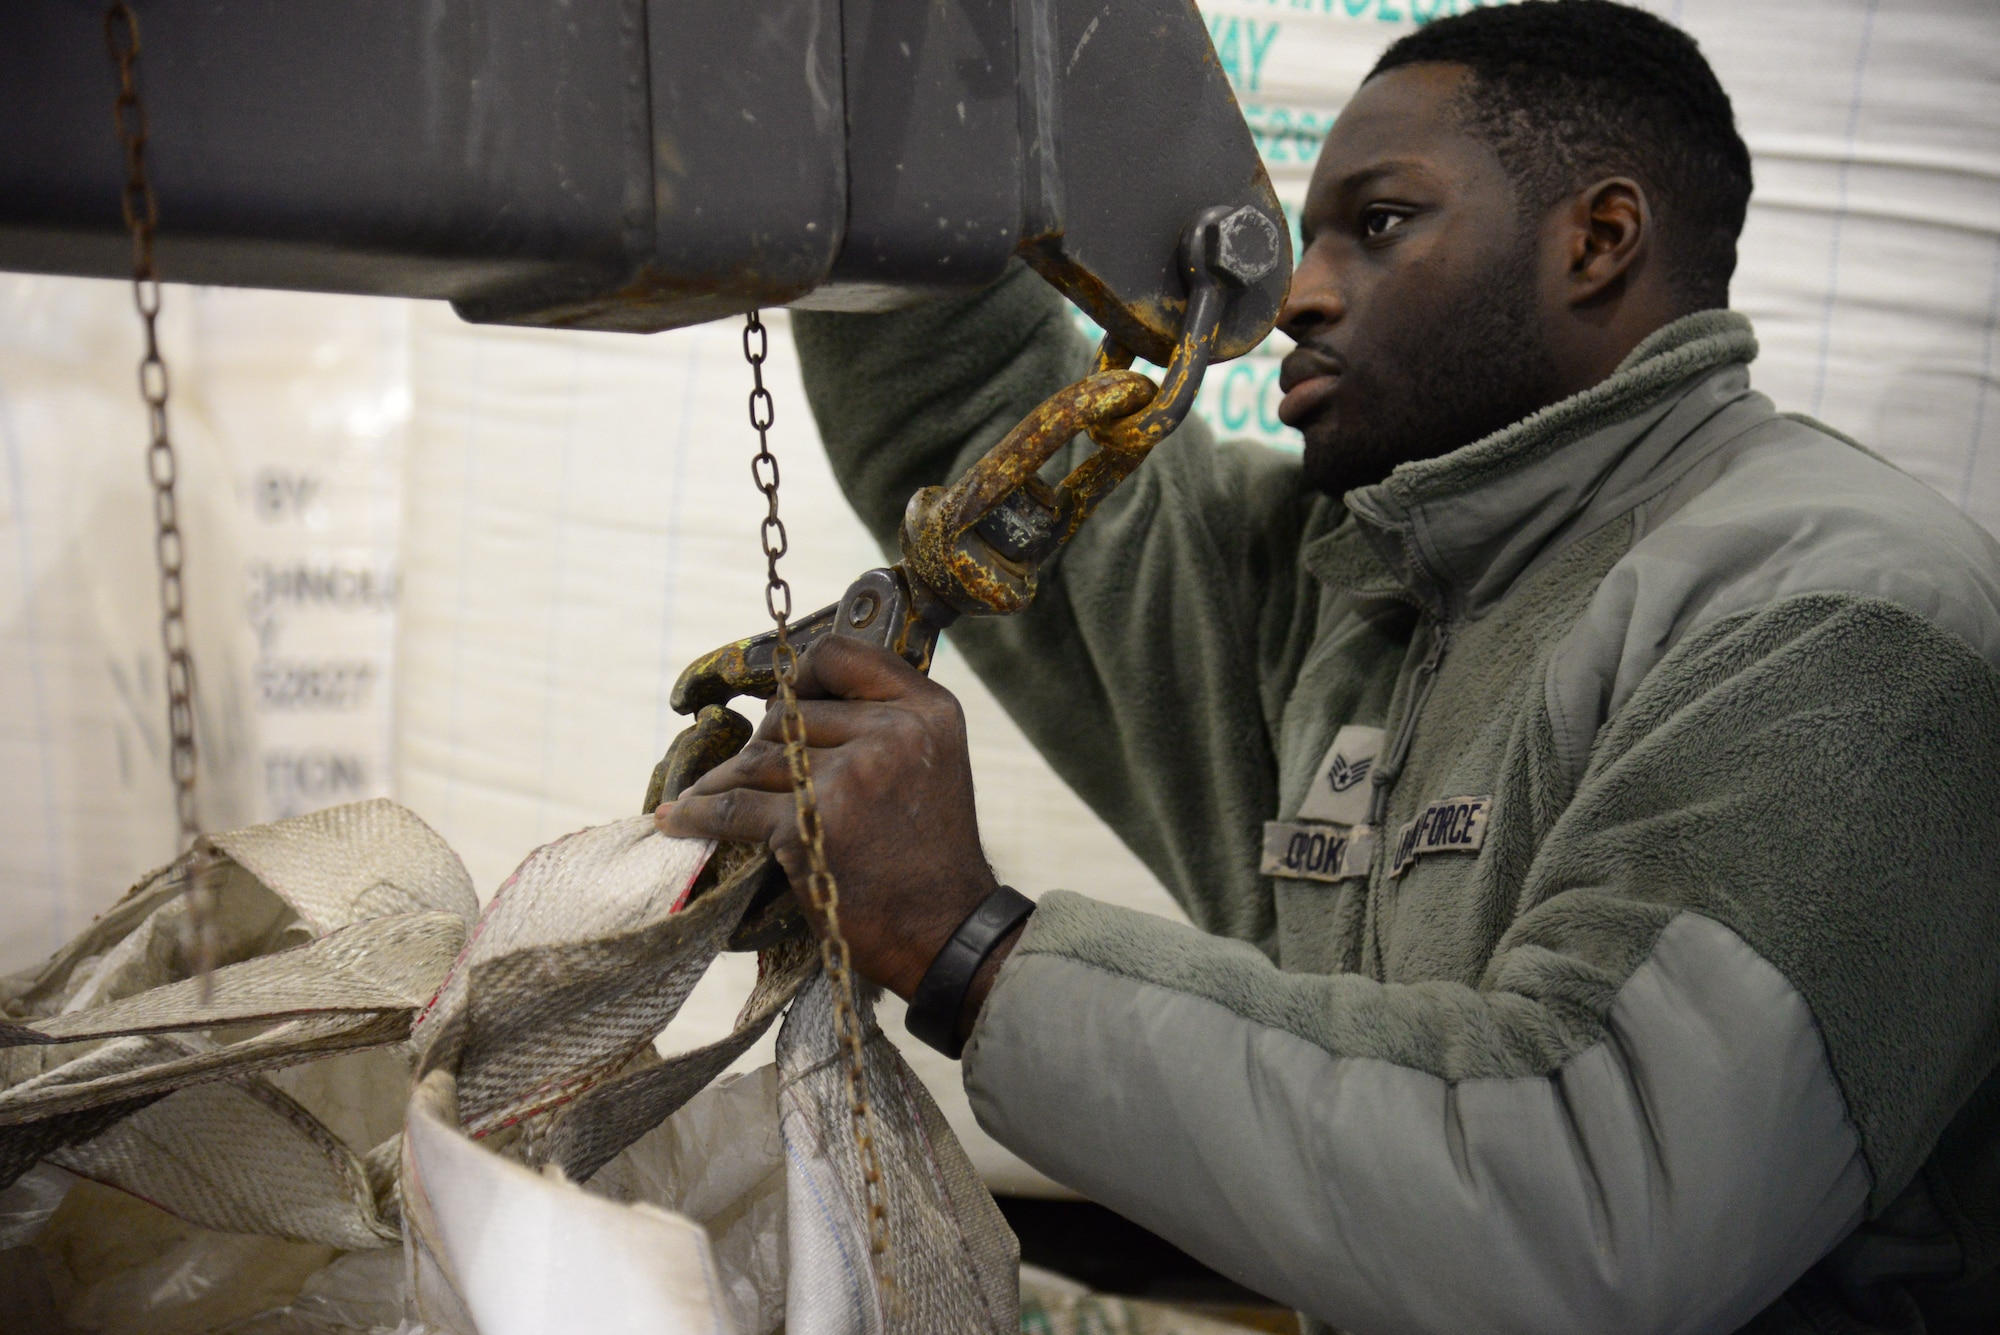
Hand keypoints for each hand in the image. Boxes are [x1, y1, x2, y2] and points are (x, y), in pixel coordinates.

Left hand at [655, 635, 1005, 1001]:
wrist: (946, 932)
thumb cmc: (930, 853)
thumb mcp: (933, 763)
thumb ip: (882, 721)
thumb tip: (796, 699)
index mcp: (926, 711)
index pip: (839, 656)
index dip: (799, 675)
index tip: (782, 699)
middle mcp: (891, 734)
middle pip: (789, 712)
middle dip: (764, 745)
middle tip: (757, 778)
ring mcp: (849, 778)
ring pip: (756, 759)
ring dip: (725, 781)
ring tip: (708, 796)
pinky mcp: (809, 825)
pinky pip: (732, 808)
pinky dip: (698, 815)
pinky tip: (681, 820)